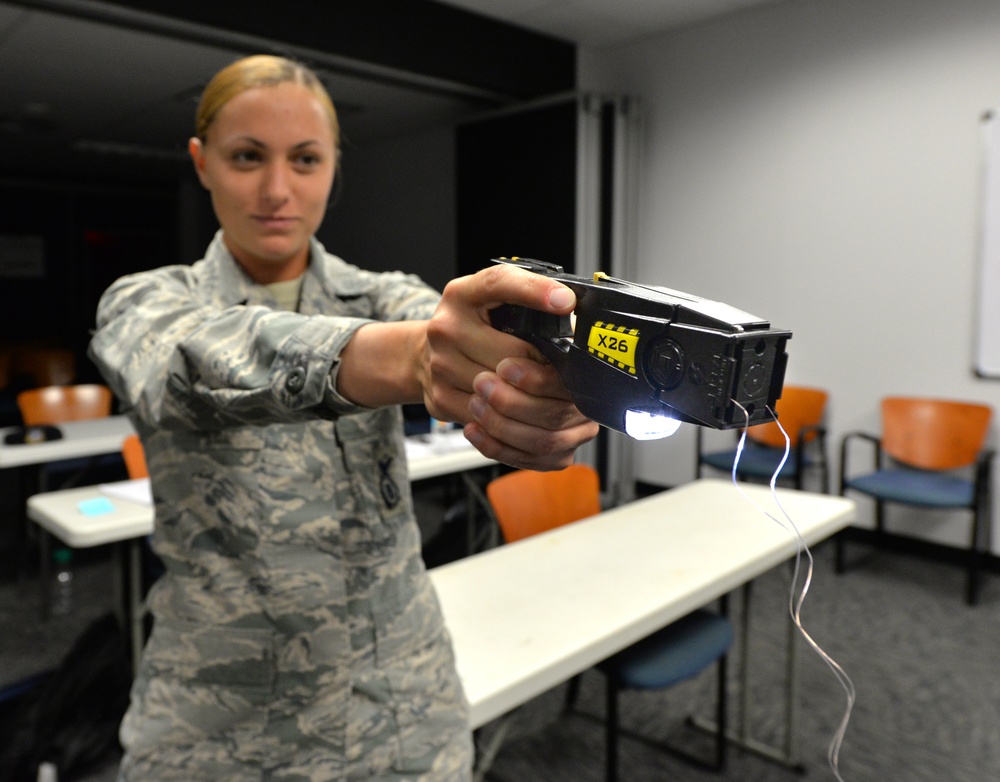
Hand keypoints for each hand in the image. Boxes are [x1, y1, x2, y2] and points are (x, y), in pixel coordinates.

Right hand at [422, 264, 598, 470]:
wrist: (421, 356)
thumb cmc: (469, 327)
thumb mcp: (489, 301)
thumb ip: (522, 301)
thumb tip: (572, 321)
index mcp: (462, 294)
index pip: (499, 283)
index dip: (535, 291)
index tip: (566, 301)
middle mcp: (446, 327)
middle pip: (512, 353)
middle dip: (543, 364)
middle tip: (562, 370)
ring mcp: (440, 365)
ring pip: (504, 388)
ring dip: (530, 393)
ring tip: (542, 389)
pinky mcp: (442, 398)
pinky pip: (491, 414)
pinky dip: (510, 414)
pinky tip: (518, 405)